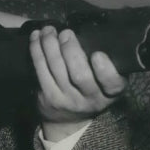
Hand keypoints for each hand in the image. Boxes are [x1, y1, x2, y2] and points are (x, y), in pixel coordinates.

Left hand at [30, 25, 126, 141]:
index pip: (112, 84)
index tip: (97, 54)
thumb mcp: (107, 85)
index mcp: (109, 94)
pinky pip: (40, 69)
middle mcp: (89, 99)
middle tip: (66, 33)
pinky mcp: (48, 96)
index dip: (105, 70)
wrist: (68, 120)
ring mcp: (66, 100)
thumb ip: (109, 65)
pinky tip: (36, 37)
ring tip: (49, 30)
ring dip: (50, 44)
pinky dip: (37, 50)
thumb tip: (96, 33)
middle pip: (79, 75)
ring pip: (56, 68)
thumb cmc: (91, 91)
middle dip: (70, 49)